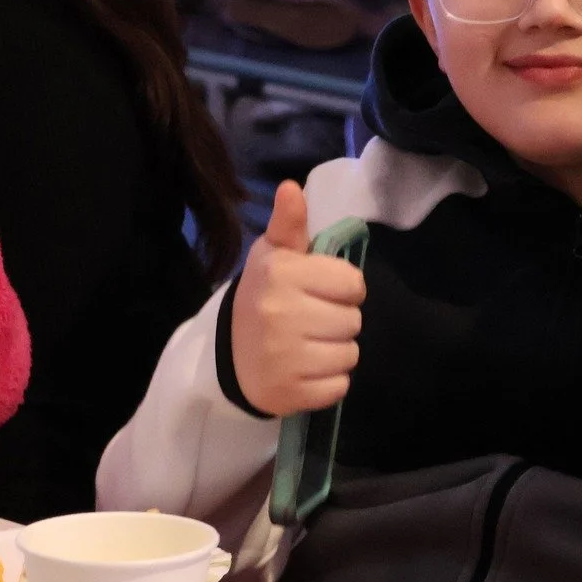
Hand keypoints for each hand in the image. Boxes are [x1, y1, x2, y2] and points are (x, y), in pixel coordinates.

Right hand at [230, 181, 365, 416]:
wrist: (228, 355)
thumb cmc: (264, 297)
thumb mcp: (273, 256)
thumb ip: (289, 223)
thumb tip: (292, 187)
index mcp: (282, 275)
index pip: (353, 284)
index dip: (342, 289)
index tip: (320, 292)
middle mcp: (281, 314)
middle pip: (354, 321)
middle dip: (338, 320)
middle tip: (310, 321)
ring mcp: (285, 358)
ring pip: (350, 354)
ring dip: (335, 352)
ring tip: (307, 345)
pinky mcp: (290, 393)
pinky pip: (340, 387)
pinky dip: (329, 382)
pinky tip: (305, 370)